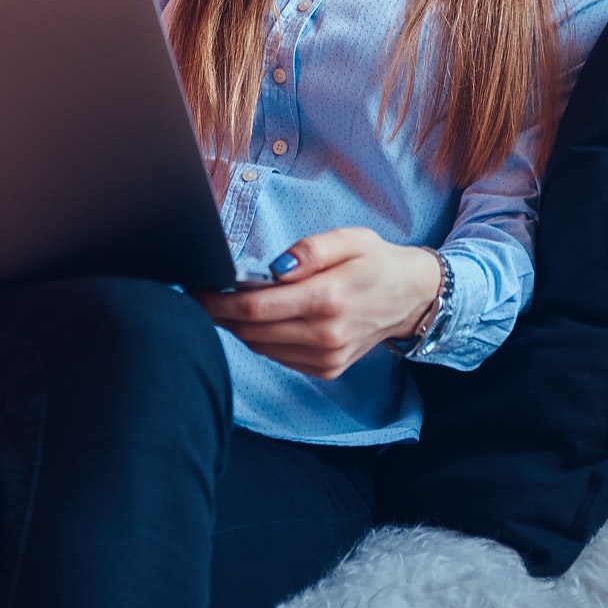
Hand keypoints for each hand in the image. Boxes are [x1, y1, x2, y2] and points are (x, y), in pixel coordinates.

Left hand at [193, 228, 442, 379]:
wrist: (411, 297)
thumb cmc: (376, 261)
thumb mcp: (350, 238)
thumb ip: (311, 249)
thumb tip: (275, 267)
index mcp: (328, 298)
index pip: (256, 308)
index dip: (218, 302)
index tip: (195, 290)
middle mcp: (326, 335)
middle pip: (252, 331)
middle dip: (219, 315)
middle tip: (199, 295)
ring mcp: (327, 357)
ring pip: (261, 347)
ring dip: (237, 328)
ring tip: (224, 305)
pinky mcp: (326, 369)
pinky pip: (278, 357)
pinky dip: (260, 339)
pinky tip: (257, 321)